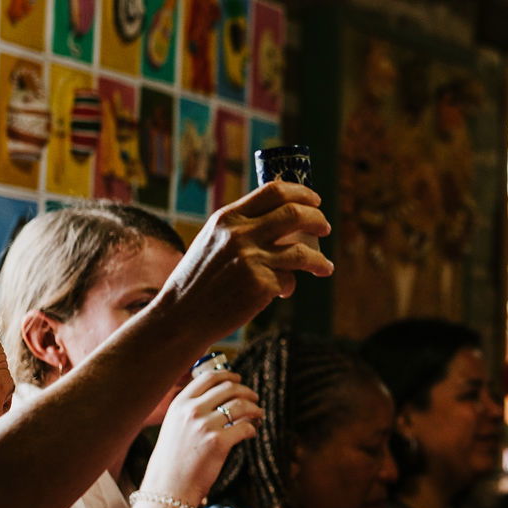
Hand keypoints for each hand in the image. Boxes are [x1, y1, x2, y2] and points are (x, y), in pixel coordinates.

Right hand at [144, 368, 262, 502]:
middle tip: (254, 398)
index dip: (228, 375)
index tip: (238, 379)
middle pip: (229, 388)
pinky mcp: (218, 443)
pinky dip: (253, 428)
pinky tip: (252, 432)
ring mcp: (205, 426)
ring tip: (259, 415)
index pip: (209, 377)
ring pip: (241, 406)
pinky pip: (245, 427)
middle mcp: (192, 411)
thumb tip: (219, 397)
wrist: (168, 487)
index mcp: (180, 404)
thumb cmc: (172, 459)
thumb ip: (191, 410)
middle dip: (246, 391)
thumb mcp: (174, 426)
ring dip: (255, 408)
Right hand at [155, 182, 333, 344]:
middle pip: (295, 214)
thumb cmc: (200, 279)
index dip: (301, 192)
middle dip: (318, 219)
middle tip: (325, 227)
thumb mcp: (213, 241)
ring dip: (320, 259)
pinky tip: (283, 292)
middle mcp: (240, 234)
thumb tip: (284, 218)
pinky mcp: (261, 285)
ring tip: (325, 267)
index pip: (273, 191)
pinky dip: (289, 286)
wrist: (183, 316)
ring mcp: (252, 259)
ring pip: (303, 251)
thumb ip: (242, 228)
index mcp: (228, 218)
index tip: (314, 201)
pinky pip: (289, 280)